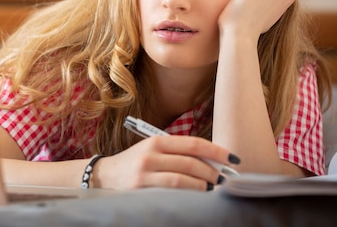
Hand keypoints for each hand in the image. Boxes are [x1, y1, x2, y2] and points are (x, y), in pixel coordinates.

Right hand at [94, 135, 237, 189]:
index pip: (193, 144)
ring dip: (203, 183)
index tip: (232, 158)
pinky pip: (171, 190)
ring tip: (214, 187)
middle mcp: (152, 153)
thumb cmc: (134, 164)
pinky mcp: (141, 187)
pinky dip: (188, 193)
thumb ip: (176, 153)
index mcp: (157, 141)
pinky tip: (197, 195)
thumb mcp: (153, 152)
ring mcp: (146, 171)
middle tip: (225, 178)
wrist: (104, 176)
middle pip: (191, 161)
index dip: (216, 151)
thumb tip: (211, 162)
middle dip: (213, 171)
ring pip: (183, 177)